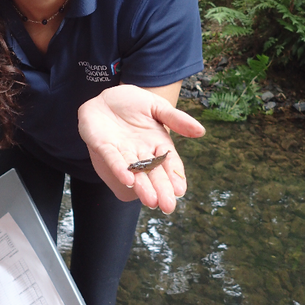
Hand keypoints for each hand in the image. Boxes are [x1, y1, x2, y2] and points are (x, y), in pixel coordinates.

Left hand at [77, 84, 204, 213]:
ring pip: (134, 171)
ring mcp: (122, 151)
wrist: (106, 98)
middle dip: (160, 189)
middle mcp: (141, 152)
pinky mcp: (103, 146)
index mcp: (157, 144)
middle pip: (153, 173)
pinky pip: (113, 159)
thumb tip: (201, 131)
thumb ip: (177, 119)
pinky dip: (119, 169)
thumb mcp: (158, 106)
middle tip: (167, 206)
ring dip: (142, 186)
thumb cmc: (133, 103)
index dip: (174, 176)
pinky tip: (127, 180)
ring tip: (151, 201)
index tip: (180, 190)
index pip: (168, 163)